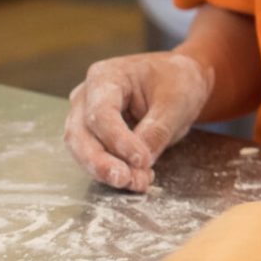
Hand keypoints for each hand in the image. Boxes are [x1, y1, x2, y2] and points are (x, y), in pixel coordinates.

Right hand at [62, 51, 212, 191]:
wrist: (180, 79)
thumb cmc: (177, 80)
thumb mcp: (176, 101)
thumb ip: (156, 130)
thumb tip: (139, 164)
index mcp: (105, 76)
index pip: (101, 112)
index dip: (118, 140)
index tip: (141, 159)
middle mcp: (87, 95)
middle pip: (81, 134)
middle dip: (101, 161)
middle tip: (125, 180)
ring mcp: (85, 114)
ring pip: (82, 148)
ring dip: (105, 169)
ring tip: (135, 183)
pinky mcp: (93, 133)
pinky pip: (95, 154)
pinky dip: (112, 168)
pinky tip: (135, 179)